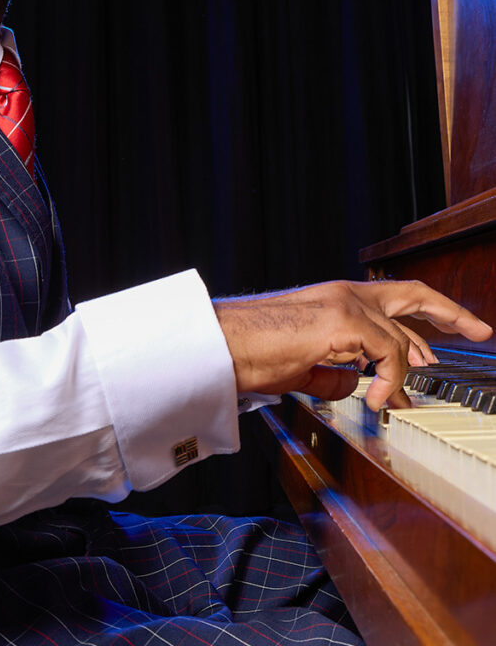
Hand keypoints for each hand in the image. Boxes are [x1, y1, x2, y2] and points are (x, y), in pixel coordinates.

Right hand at [213, 279, 492, 410]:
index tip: (437, 349)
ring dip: (403, 374)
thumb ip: (337, 371)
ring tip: (391, 399)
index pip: (391, 306)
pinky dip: (389, 380)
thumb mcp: (304, 366)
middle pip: (414, 294)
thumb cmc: (251, 354)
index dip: (419, 329)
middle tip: (480, 328)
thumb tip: (358, 385)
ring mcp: (346, 303)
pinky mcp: (344, 320)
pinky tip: (375, 397)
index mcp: (335, 300)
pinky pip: (388, 354)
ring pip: (399, 338)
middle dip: (452, 312)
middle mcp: (344, 294)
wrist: (224, 343)